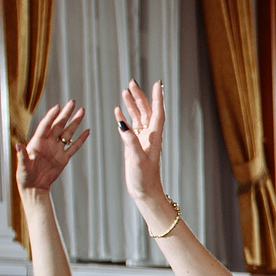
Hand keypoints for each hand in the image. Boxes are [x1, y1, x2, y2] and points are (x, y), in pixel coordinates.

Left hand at [13, 100, 89, 194]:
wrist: (34, 187)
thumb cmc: (25, 176)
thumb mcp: (22, 166)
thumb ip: (22, 155)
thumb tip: (18, 145)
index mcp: (37, 142)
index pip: (46, 125)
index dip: (51, 116)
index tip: (57, 107)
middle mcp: (48, 143)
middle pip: (59, 125)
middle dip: (66, 114)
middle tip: (72, 102)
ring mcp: (57, 150)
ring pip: (68, 133)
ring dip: (75, 122)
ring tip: (82, 112)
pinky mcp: (63, 158)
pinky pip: (74, 147)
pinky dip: (81, 140)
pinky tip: (87, 131)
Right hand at [117, 80, 168, 202]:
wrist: (145, 192)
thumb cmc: (144, 179)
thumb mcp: (136, 159)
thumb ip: (130, 141)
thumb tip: (122, 123)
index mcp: (154, 137)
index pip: (157, 113)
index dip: (157, 98)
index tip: (157, 84)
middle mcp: (149, 136)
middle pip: (146, 111)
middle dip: (140, 96)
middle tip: (132, 83)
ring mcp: (141, 140)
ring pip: (138, 117)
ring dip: (132, 104)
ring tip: (125, 91)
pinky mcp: (133, 146)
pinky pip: (129, 128)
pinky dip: (124, 118)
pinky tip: (118, 110)